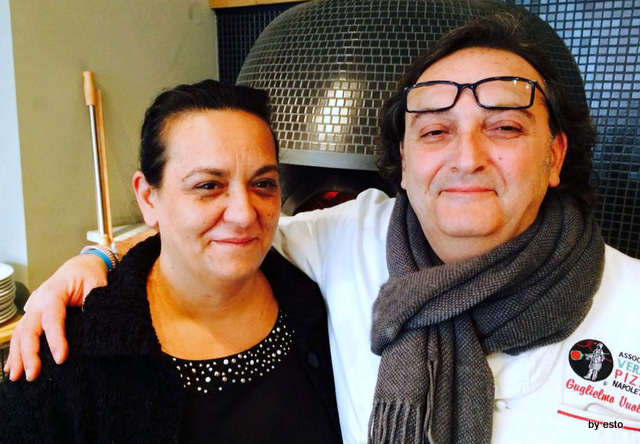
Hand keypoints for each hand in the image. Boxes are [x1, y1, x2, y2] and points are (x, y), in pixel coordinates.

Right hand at [4, 254, 107, 380]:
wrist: (80, 265)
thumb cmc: (89, 275)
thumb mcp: (96, 285)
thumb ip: (93, 303)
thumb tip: (94, 325)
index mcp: (54, 293)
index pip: (52, 319)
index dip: (55, 340)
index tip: (61, 359)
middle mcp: (38, 301)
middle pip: (29, 329)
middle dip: (28, 353)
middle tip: (32, 375)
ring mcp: (32, 308)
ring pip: (20, 333)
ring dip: (17, 356)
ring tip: (17, 377)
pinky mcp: (33, 314)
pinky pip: (20, 333)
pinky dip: (15, 350)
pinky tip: (11, 368)